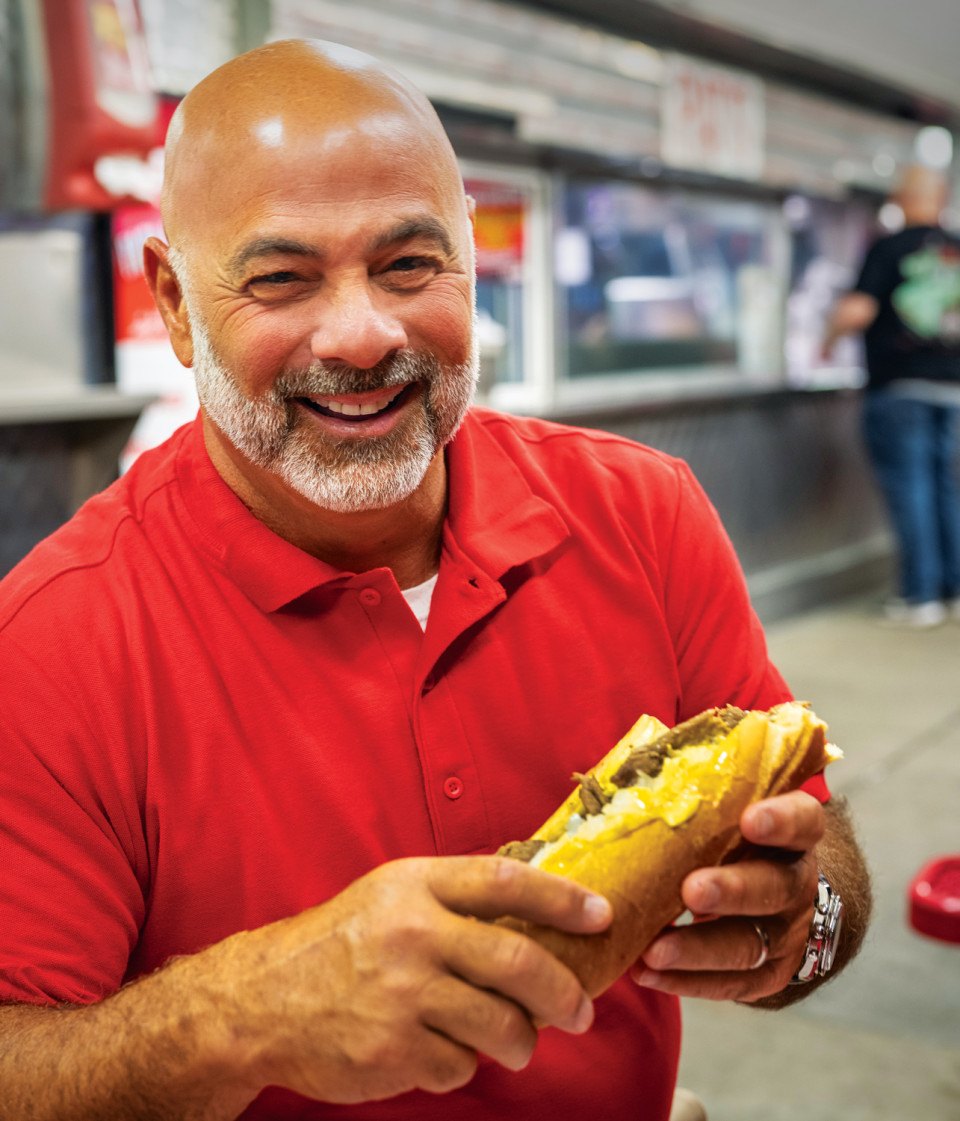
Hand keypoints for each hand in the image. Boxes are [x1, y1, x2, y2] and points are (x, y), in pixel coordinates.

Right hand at [208, 856, 610, 1103]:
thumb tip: (534, 911)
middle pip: (517, 962)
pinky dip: (462, 1063)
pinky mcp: (393, 1051)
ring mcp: (402, 995)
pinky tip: (438, 1048)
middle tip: (580, 1009)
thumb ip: (453, 898)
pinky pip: (460, 1065)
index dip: (561, 897)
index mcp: (415, 886)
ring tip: (516, 1040)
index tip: (601, 914)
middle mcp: (412, 934)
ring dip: (521, 1040)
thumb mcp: (390, 896)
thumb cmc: (337, 944)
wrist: (261, 1001)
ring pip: (500, 1026)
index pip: (505, 881)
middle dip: (564, 992)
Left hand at [631, 790, 824, 1000]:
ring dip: (699, 949)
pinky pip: (731, 984)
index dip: (780, 820)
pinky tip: (647, 973)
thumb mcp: (729, 811)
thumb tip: (631, 762)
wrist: (771, 897)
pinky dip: (687, 981)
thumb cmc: (729, 839)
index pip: (803, 820)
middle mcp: (796, 882)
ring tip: (654, 950)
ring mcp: (786, 933)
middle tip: (691, 891)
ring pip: (749, 944)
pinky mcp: (768, 974)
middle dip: (732, 890)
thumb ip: (699, 791)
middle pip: (774, 887)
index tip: (749, 820)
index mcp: (792, 834)